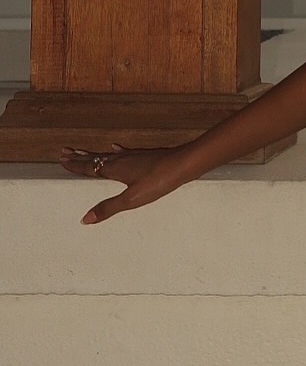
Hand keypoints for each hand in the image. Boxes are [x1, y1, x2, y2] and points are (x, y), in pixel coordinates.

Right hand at [60, 144, 188, 223]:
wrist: (184, 163)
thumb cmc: (159, 181)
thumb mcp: (132, 199)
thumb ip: (108, 208)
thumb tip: (85, 219)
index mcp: (115, 169)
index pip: (90, 167)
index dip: (76, 165)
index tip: (62, 159)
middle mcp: (121, 159)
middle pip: (96, 158)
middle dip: (80, 156)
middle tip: (65, 151)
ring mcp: (134, 156)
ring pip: (109, 154)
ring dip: (94, 154)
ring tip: (84, 151)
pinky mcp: (146, 155)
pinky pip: (125, 151)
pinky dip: (117, 150)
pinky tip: (116, 147)